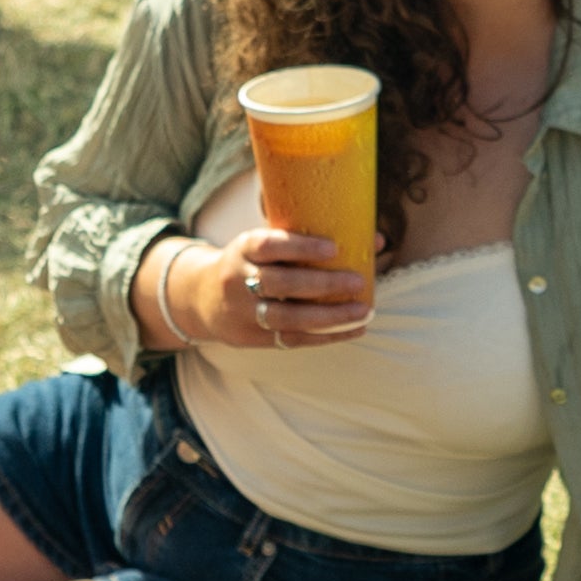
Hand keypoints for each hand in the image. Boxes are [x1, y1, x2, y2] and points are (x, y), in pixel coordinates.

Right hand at [180, 223, 371, 345]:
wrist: (203, 298)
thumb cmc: (254, 263)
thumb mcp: (266, 244)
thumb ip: (311, 242)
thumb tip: (378, 239)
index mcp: (243, 249)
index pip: (269, 246)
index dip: (300, 247)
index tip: (333, 248)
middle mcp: (238, 280)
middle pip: (280, 284)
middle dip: (322, 284)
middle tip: (357, 281)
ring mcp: (243, 312)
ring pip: (287, 318)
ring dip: (329, 317)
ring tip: (363, 311)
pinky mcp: (251, 338)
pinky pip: (291, 340)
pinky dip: (326, 337)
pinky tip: (354, 329)